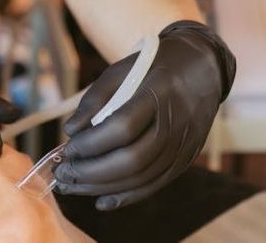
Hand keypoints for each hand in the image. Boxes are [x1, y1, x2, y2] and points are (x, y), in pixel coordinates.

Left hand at [54, 21, 235, 209]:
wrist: (203, 69)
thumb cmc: (153, 66)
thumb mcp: (122, 69)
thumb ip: (95, 98)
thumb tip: (70, 131)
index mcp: (159, 91)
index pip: (123, 126)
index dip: (92, 142)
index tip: (67, 148)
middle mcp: (176, 122)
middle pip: (133, 159)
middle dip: (92, 172)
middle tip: (63, 174)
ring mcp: (184, 145)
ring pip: (142, 178)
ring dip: (103, 187)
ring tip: (72, 186)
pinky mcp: (186, 160)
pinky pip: (155, 185)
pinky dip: (126, 196)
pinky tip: (101, 199)